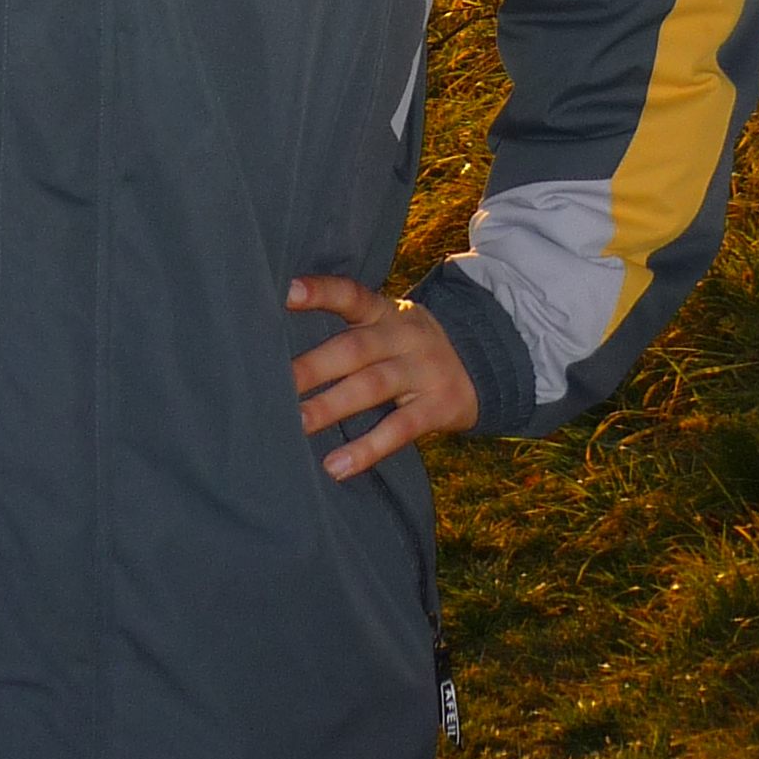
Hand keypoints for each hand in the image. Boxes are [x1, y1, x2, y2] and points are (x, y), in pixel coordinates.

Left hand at [288, 274, 477, 477]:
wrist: (486, 365)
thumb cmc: (410, 350)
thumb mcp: (389, 329)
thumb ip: (351, 334)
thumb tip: (280, 352)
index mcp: (387, 312)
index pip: (352, 294)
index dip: (321, 291)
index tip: (287, 292)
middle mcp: (404, 335)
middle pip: (354, 348)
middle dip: (313, 367)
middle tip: (273, 385)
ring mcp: (424, 370)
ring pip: (372, 387)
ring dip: (331, 406)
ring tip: (297, 424)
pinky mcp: (439, 406)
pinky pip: (399, 430)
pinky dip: (366, 450)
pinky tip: (336, 466)